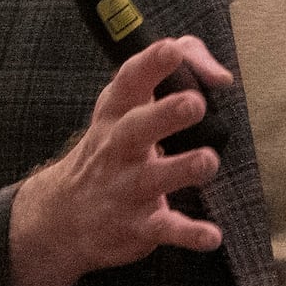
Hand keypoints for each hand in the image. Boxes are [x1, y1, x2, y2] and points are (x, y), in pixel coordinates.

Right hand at [10, 34, 230, 285]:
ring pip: (153, 178)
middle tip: (195, 103)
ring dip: (181, 168)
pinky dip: (188, 234)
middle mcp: (118, 148)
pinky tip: (212, 236)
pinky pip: (164, 229)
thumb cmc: (113, 150)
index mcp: (116, 114)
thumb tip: (222, 77)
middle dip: (165, 114)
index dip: (151, 64)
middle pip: (138, 128)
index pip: (129, 82)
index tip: (171, 49)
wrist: (63, 218)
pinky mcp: (137, 226)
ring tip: (207, 161)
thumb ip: (177, 76)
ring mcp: (126, 188)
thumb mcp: (126, 109)